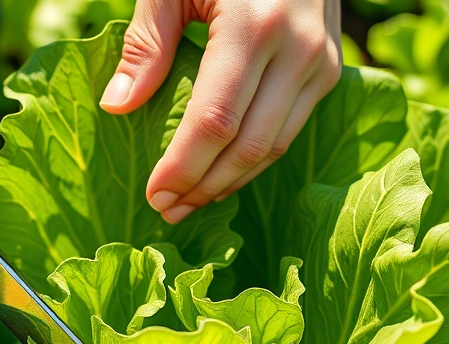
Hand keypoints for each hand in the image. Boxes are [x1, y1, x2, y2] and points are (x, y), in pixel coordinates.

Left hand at [100, 0, 341, 223]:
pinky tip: (221, 173)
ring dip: (230, 183)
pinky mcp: (331, 69)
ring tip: (189, 202)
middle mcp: (299, 49)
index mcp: (254, 27)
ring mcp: (322, 62)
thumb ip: (147, 43)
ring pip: (275, 147)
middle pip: (249, 146)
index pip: (215, 121)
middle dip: (204, 187)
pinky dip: (254, 160)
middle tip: (166, 211)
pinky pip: (290, 130)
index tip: (154, 194)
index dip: (183, 167)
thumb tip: (117, 107)